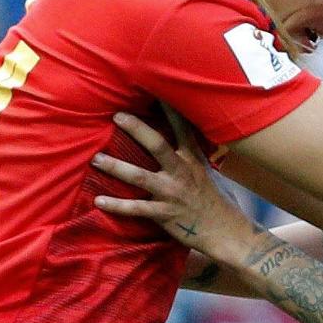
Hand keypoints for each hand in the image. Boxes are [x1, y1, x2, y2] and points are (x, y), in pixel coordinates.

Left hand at [92, 112, 255, 259]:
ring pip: (140, 176)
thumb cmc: (217, 201)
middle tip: (117, 116)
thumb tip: (183, 142)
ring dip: (115, 167)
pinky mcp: (165, 214)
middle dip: (136, 129)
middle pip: (157, 144)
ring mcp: (173, 193)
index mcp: (195, 159)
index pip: (183, 128)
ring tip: (96, 159)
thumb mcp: (209, 173)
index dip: (171, 109)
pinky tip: (99, 201)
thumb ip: (193, 158)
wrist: (226, 231)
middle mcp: (183, 172)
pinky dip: (116, 205)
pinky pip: (136, 208)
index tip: (157, 91)